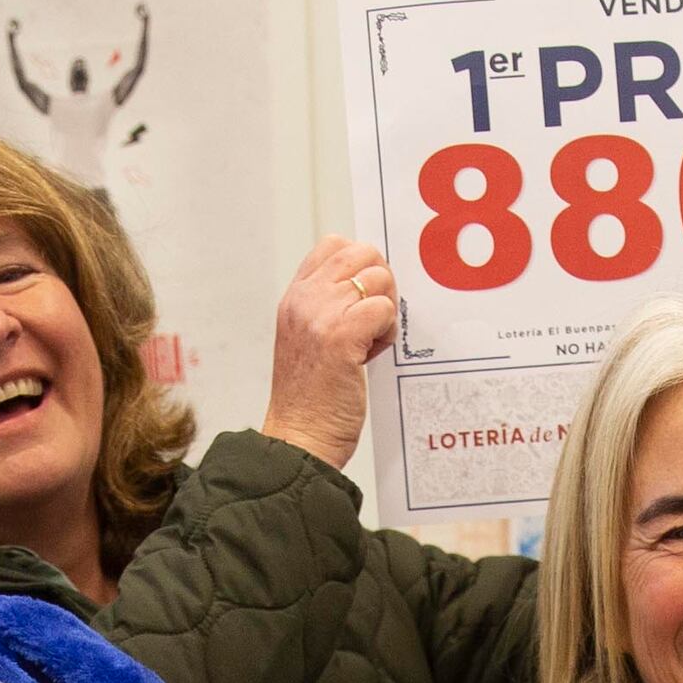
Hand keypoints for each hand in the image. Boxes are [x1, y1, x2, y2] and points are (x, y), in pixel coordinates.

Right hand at [262, 238, 398, 473]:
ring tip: (372, 341)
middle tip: (376, 318)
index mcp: (295, 297)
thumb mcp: (308, 341)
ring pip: (377, 277)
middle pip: (361, 252)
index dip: (360, 265)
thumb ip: (328, 309)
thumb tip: (370, 287)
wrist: (299, 437)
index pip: (334, 245)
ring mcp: (321, 314)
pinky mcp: (341, 336)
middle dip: (380, 281)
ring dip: (385, 308)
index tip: (362, 299)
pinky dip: (387, 331)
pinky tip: (373, 354)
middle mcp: (304, 299)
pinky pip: (383, 308)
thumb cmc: (310, 399)